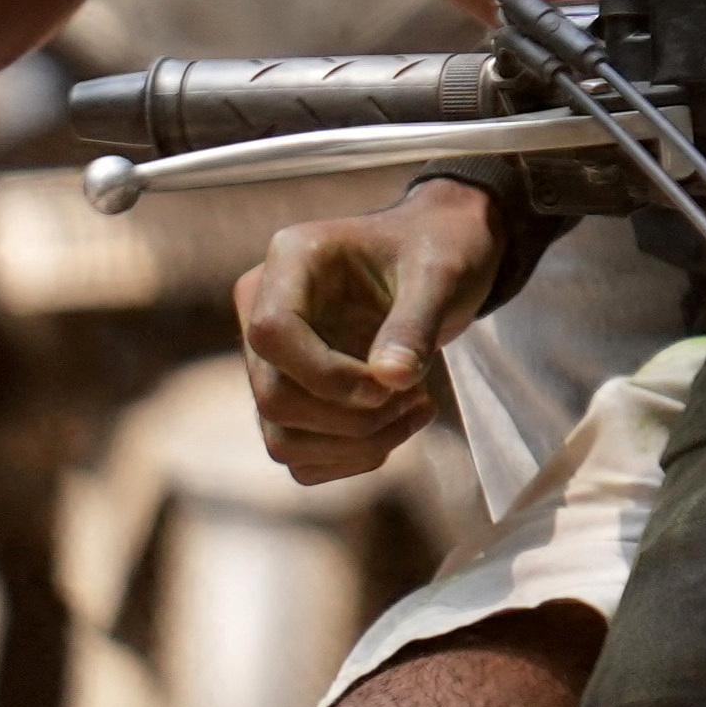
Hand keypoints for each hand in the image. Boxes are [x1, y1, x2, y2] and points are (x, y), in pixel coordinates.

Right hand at [239, 175, 499, 485]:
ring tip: (417, 408)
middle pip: (274, 397)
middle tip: (416, 396)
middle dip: (351, 418)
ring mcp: (272, 360)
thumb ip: (415, 324)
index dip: (328, 374)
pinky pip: (302, 456)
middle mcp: (264, 309)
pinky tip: (399, 424)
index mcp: (289, 261)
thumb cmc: (440, 249)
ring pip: (283, 439)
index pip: (272, 333)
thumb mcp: (441, 273)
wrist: (441, 255)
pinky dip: (353, 457)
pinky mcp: (293, 396)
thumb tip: (391, 381)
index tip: (391, 383)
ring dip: (357, 445)